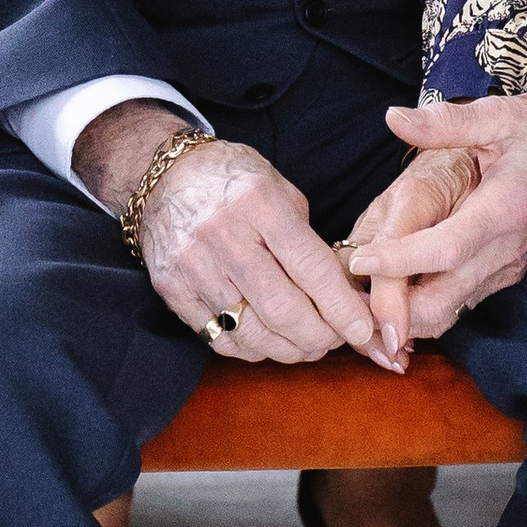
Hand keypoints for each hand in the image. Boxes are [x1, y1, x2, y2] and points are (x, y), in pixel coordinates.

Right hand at [72, 100, 391, 367]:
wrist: (162, 177)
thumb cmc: (233, 181)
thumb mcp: (280, 189)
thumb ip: (309, 241)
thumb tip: (345, 294)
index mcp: (259, 203)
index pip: (311, 267)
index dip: (342, 306)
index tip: (363, 329)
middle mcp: (223, 235)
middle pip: (283, 309)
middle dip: (320, 337)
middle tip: (338, 340)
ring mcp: (193, 266)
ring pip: (252, 332)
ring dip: (289, 349)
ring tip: (307, 345)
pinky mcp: (172, 290)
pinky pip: (220, 338)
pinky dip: (253, 349)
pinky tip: (270, 342)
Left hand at [343, 90, 526, 350]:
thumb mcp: (498, 114)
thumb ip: (443, 122)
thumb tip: (394, 118)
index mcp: (505, 209)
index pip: (446, 250)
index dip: (400, 262)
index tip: (358, 261)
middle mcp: (507, 249)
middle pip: (443, 302)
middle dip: (393, 312)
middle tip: (344, 299)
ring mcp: (508, 267)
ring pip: (450, 313)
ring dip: (405, 315)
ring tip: (357, 302)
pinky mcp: (506, 272)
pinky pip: (460, 302)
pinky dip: (425, 307)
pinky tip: (391, 293)